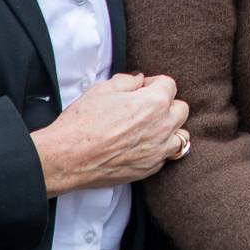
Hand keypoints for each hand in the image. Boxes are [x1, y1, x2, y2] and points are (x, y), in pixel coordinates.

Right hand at [29, 72, 189, 196]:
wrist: (68, 157)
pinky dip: (159, 150)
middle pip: (181, 109)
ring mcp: (158, 150)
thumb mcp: (103, 89)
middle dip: (167, 104)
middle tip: (146, 107)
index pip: (169, 85)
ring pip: (181, 136)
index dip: (153, 83)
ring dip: (170, 130)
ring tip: (152, 128)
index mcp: (154, 103)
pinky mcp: (149, 168)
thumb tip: (138, 81)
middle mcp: (162, 127)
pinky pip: (166, 156)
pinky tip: (143, 146)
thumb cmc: (83, 124)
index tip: (142, 87)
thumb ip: (127, 81)